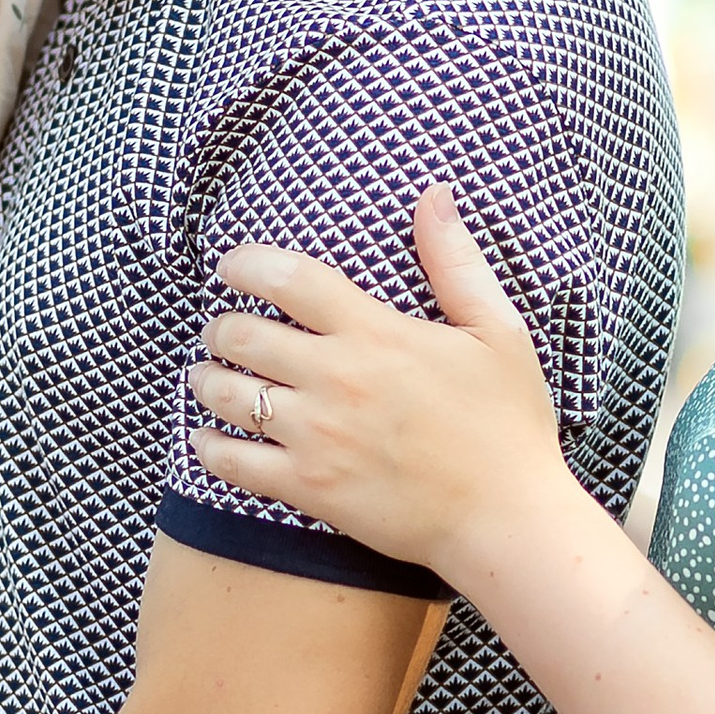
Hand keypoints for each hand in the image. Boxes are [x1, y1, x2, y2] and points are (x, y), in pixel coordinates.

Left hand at [186, 184, 578, 578]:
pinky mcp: (309, 488)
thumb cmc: (507, 424)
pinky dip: (208, 447)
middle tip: (222, 330)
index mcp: (376, 333)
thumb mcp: (498, 331)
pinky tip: (208, 438)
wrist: (507, 519)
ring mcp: (317, 437)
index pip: (287, 278)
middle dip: (221, 327)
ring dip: (206, 380)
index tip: (231, 266)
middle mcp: (336, 379)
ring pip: (226, 395)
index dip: (245, 264)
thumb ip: (455, 261)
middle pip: (242, 335)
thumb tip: (434, 194)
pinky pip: (232, 463)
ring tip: (207, 377)